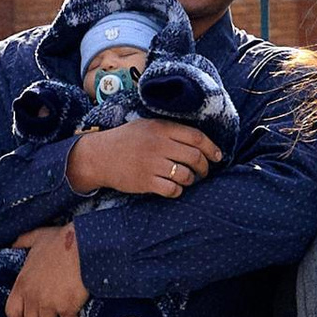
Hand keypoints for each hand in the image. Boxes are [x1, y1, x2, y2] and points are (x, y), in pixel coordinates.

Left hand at [5, 224, 88, 316]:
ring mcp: (49, 303)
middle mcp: (32, 296)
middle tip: (51, 316)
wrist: (84, 245)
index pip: (12, 313)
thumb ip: (23, 242)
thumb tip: (14, 243)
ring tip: (64, 316)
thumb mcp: (37, 237)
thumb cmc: (63, 241)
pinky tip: (78, 314)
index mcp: (22, 282)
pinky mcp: (67, 307)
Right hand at [68, 118, 223, 199]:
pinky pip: (172, 190)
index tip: (217, 156)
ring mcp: (152, 164)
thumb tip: (199, 141)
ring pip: (186, 175)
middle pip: (195, 157)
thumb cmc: (126, 140)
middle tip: (203, 172)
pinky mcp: (145, 181)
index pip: (196, 137)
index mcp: (161, 128)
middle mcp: (158, 145)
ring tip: (188, 180)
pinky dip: (178, 191)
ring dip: (192, 180)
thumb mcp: (147, 125)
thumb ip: (170, 130)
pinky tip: (174, 188)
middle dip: (204, 167)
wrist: (100, 156)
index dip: (212, 148)